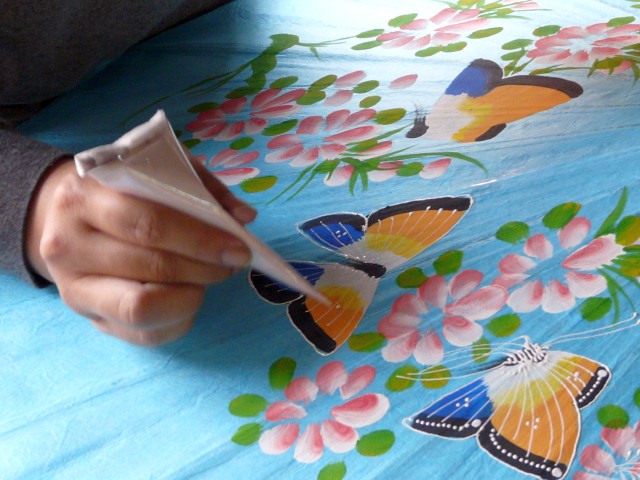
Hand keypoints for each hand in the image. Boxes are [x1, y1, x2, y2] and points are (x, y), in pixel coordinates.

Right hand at [26, 156, 255, 345]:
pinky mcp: (89, 321)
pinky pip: (144, 335)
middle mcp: (68, 245)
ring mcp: (74, 289)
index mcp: (84, 197)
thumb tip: (243, 217)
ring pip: (142, 309)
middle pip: (150, 266)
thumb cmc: (121, 190)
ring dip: (191, 296)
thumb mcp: (155, 171)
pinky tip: (189, 296)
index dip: (199, 239)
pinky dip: (180, 320)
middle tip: (231, 262)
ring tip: (206, 278)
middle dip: (204, 268)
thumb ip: (200, 189)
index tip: (237, 247)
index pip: (147, 224)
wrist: (65, 219)